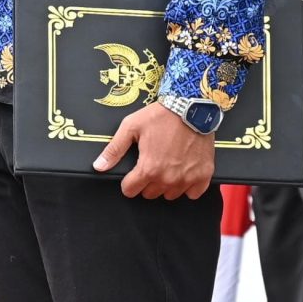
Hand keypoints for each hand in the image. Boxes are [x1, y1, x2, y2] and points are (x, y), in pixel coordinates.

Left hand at [97, 103, 216, 199]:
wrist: (191, 107)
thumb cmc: (160, 116)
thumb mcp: (131, 127)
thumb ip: (114, 149)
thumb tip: (99, 166)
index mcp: (149, 168)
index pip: (130, 190)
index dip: (128, 182)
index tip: (132, 173)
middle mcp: (168, 178)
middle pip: (150, 193)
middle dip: (146, 182)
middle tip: (151, 164)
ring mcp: (188, 178)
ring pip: (170, 194)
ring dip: (166, 184)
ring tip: (167, 165)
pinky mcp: (204, 175)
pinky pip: (193, 193)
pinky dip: (188, 186)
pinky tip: (184, 171)